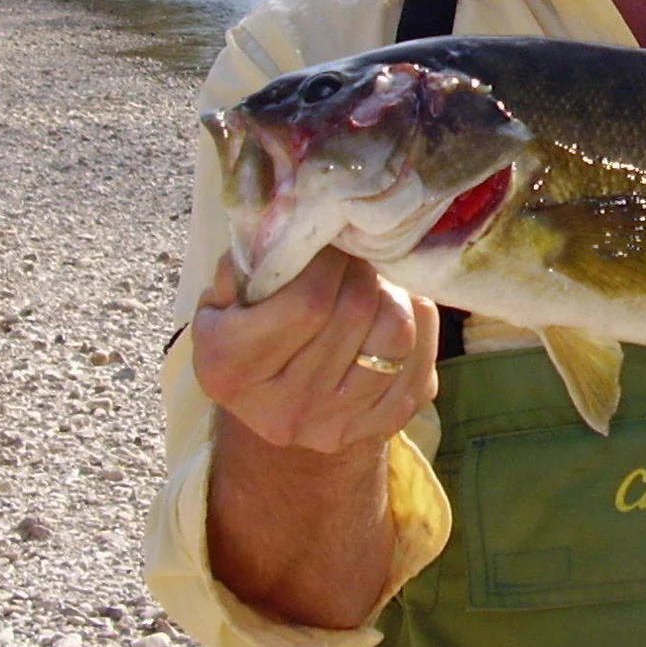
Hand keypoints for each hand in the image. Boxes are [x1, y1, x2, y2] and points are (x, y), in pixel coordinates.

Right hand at [192, 246, 437, 457]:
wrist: (276, 405)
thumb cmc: (247, 333)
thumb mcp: (223, 297)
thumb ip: (251, 260)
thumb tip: (294, 218)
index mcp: (230, 367)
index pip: (306, 301)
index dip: (329, 261)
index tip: (328, 244)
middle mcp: (282, 408)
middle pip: (355, 312)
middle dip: (361, 269)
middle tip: (354, 256)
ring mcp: (334, 425)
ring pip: (396, 335)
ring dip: (392, 295)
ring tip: (373, 285)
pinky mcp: (380, 428)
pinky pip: (422, 360)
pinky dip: (417, 325)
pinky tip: (394, 313)